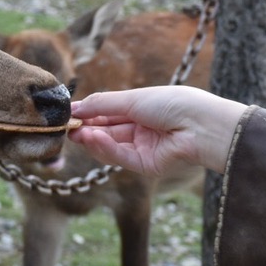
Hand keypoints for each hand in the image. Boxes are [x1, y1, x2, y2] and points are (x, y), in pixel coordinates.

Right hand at [68, 86, 246, 176]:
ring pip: (110, 146)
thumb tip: (75, 107)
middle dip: (86, 128)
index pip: (108, 112)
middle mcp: (141, 129)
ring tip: (76, 132)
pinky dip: (104, 148)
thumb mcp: (132, 99)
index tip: (68, 113)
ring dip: (92, 139)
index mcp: (141, 109)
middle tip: (65, 127)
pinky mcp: (145, 166)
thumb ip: (102, 104)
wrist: (200, 125)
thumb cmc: (173, 103)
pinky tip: (92, 138)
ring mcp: (143, 148)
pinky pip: (120, 157)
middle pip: (106, 131)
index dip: (88, 113)